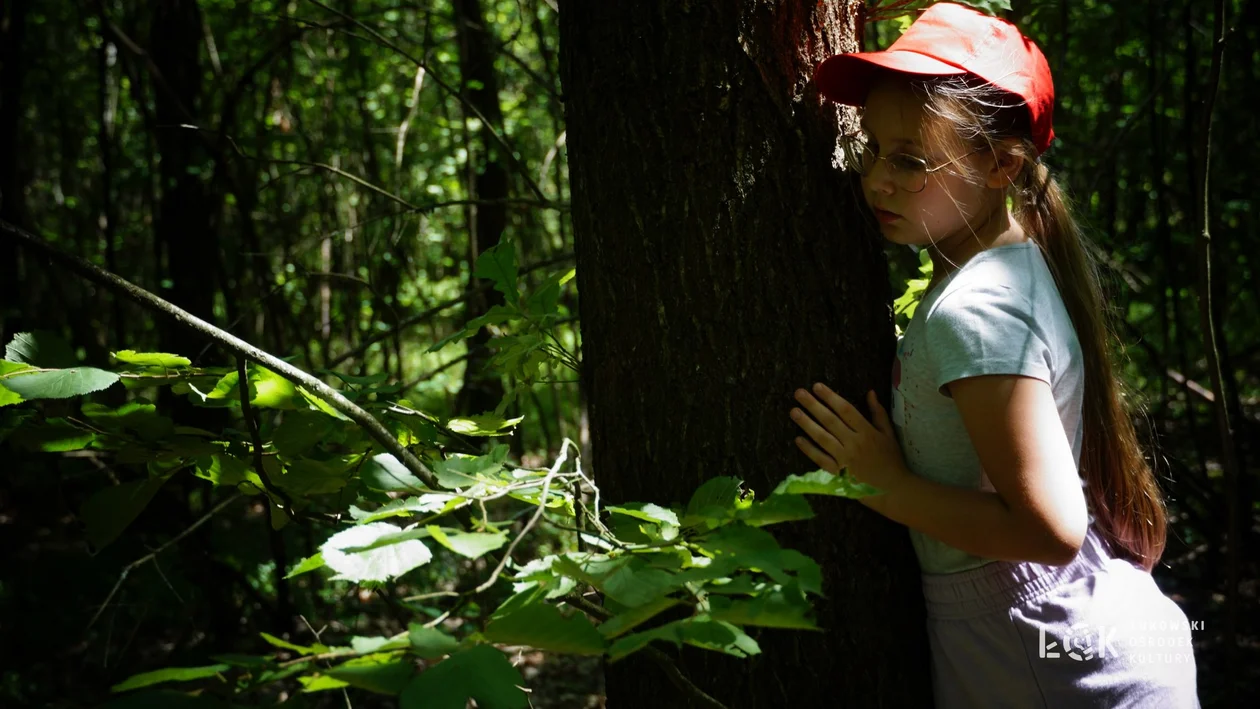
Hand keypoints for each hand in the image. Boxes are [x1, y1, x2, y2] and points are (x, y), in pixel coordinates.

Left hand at [789, 383, 910, 494]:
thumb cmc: (891, 459)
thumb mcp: (888, 434)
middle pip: (830, 421)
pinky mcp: (838, 474)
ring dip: (807, 424)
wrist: (893, 489)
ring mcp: (845, 459)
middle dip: (813, 406)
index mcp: (868, 432)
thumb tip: (870, 392)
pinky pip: (821, 460)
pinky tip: (798, 439)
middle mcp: (855, 444)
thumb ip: (878, 413)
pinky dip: (809, 450)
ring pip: (823, 438)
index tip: (817, 386)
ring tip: (793, 411)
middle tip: (799, 393)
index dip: (831, 397)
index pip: (846, 410)